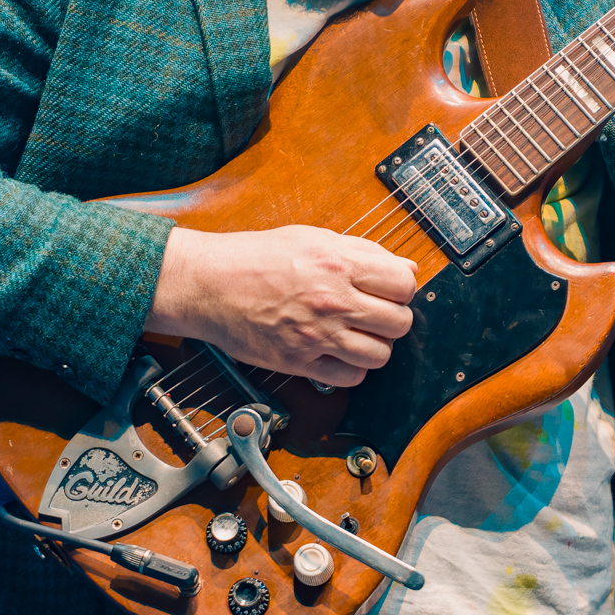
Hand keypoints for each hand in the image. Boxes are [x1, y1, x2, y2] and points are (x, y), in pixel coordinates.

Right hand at [143, 225, 417, 386]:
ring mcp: (318, 335)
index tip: (391, 289)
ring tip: (358, 333)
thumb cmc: (255, 257)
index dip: (402, 288)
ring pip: (381, 354)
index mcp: (338, 263)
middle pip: (399, 322)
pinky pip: (351, 377)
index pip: (404, 284)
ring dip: (375, 345)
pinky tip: (339, 352)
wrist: (209, 284)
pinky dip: (352, 368)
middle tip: (375, 313)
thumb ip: (362, 251)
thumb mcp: (312, 237)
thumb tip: (405, 268)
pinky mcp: (301, 362)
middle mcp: (333, 300)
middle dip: (393, 318)